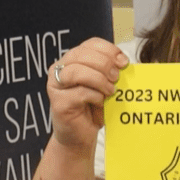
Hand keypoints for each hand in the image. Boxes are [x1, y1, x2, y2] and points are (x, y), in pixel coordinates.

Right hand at [47, 38, 128, 152]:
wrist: (80, 135)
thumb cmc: (92, 108)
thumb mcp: (104, 85)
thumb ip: (110, 71)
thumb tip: (124, 62)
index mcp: (72, 60)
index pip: (90, 44)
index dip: (108, 50)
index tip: (123, 62)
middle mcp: (60, 69)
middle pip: (82, 54)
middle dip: (104, 64)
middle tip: (116, 77)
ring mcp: (56, 85)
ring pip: (77, 71)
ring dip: (99, 80)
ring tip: (110, 90)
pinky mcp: (58, 102)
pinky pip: (79, 93)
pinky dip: (95, 96)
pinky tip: (100, 102)